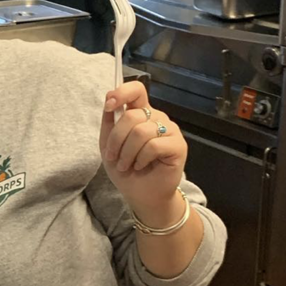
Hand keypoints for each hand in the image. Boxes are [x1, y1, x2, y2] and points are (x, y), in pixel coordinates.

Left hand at [100, 82, 187, 224]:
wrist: (141, 194)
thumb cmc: (126, 169)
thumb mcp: (108, 145)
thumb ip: (109, 122)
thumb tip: (109, 100)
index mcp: (141, 114)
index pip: (136, 90)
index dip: (122, 93)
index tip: (109, 105)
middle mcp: (157, 118)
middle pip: (132, 115)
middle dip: (116, 139)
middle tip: (113, 157)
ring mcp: (170, 130)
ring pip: (141, 131)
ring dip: (127, 153)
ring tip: (126, 165)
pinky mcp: (178, 146)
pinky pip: (153, 145)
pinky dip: (141, 158)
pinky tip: (140, 166)